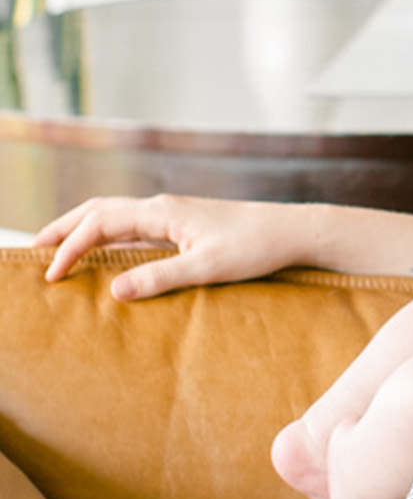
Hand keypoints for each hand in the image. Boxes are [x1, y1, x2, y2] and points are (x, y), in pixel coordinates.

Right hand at [33, 194, 312, 298]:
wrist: (293, 231)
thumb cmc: (256, 248)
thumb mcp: (208, 268)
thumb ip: (161, 278)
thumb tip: (114, 291)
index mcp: (161, 212)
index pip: (99, 225)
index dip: (71, 249)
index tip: (51, 275)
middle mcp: (162, 207)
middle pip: (98, 211)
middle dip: (63, 229)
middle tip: (32, 250)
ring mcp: (172, 214)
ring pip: (114, 216)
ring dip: (83, 230)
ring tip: (58, 249)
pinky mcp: (184, 224)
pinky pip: (134, 226)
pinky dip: (108, 236)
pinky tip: (105, 254)